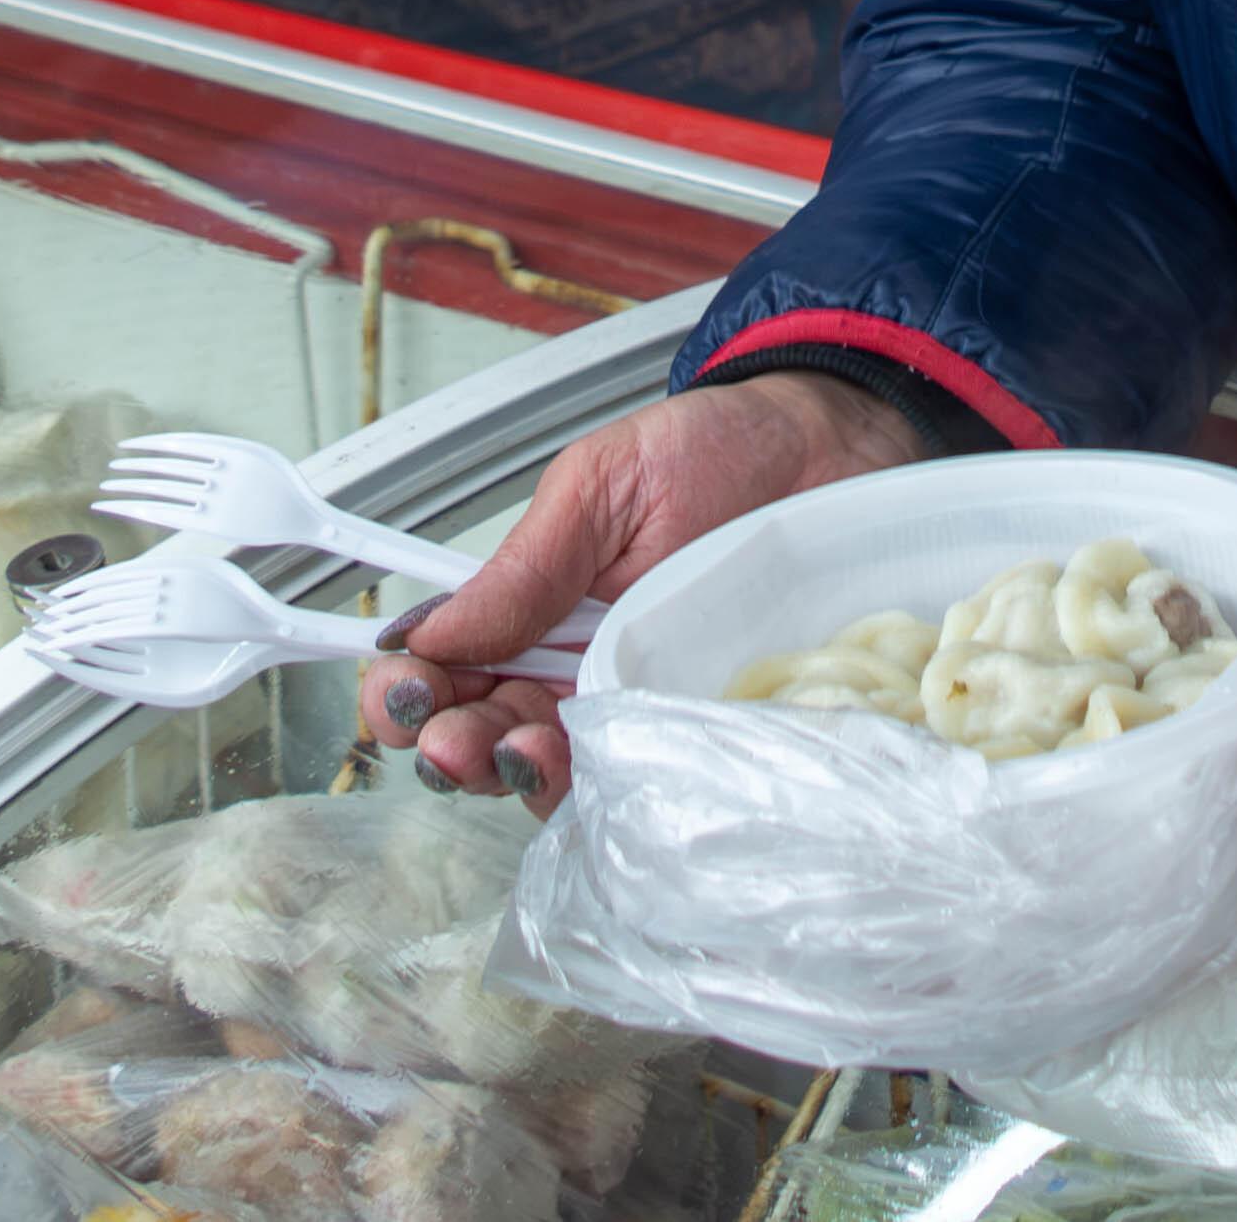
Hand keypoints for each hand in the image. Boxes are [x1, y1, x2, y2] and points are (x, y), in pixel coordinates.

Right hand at [362, 370, 929, 808]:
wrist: (835, 446)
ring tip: (521, 752)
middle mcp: (580, 671)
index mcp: (534, 609)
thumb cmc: (719, 452)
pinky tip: (610, 774)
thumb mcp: (598, 485)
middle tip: (453, 740)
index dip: (409, 694)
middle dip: (455, 749)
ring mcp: (645, 706)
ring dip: (525, 774)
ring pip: (562, 771)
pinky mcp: (712, 730)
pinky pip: (654, 780)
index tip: (401, 696)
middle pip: (490, 735)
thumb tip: (426, 634)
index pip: (449, 670)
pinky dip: (622, 790)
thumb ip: (522, 566)